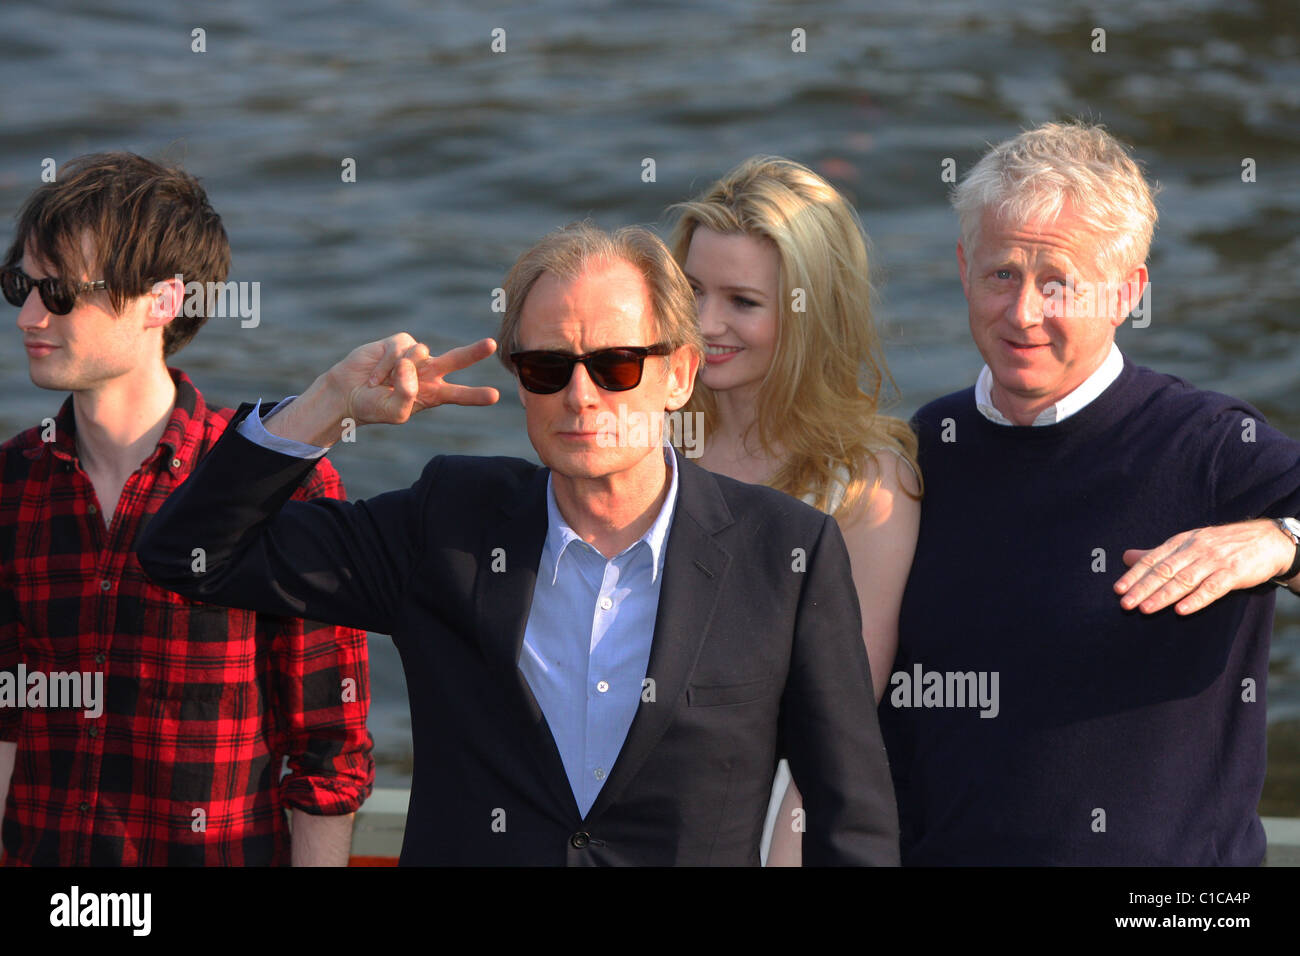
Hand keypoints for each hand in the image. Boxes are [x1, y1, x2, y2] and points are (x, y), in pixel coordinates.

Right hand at [328, 334, 499, 425]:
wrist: (348, 392)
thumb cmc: (375, 407)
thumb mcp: (395, 412)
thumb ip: (407, 395)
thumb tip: (410, 367)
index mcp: (434, 394)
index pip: (459, 395)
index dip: (476, 395)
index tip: (495, 396)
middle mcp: (429, 373)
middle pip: (456, 360)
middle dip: (473, 352)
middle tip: (491, 345)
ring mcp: (415, 357)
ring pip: (420, 354)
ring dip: (400, 369)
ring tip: (384, 383)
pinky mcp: (399, 343)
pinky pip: (399, 349)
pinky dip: (385, 364)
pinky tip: (375, 375)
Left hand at [1114, 519, 1293, 614]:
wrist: (1267, 540)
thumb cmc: (1222, 544)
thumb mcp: (1188, 542)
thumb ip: (1158, 554)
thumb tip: (1126, 557)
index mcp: (1181, 541)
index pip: (1153, 560)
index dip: (1134, 575)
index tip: (1118, 590)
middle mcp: (1195, 549)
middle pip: (1164, 570)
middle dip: (1143, 588)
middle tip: (1125, 604)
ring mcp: (1215, 561)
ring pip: (1184, 580)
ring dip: (1163, 596)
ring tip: (1145, 609)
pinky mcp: (1234, 573)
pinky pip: (1212, 588)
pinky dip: (1196, 599)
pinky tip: (1181, 610)